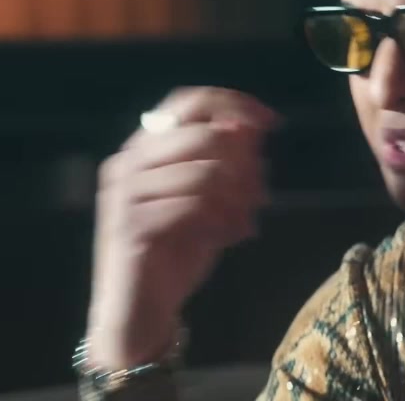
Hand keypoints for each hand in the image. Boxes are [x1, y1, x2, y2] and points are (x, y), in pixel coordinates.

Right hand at [86, 87, 278, 368]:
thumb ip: (227, 163)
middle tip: (258, 196)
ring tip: (246, 219)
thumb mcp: (212, 200)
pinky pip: (195, 204)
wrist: (141, 310)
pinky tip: (234, 236)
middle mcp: (127, 162)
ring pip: (206, 169)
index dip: (235, 104)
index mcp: (143, 148)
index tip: (272, 121)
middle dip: (245, 163)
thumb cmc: (177, 251)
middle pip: (206, 135)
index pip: (190, 101)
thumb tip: (253, 125)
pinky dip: (226, 219)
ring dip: (240, 196)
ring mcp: (125, 194)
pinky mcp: (131, 225)